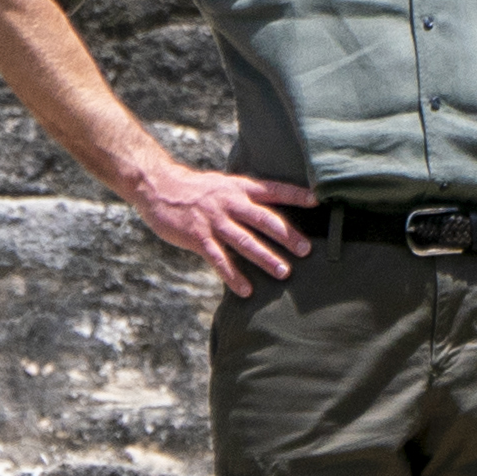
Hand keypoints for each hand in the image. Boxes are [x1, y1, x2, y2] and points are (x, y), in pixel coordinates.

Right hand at [128, 160, 316, 296]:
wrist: (159, 187)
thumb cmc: (196, 189)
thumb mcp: (225, 185)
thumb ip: (247, 198)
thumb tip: (274, 213)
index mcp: (240, 188)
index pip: (274, 190)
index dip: (296, 195)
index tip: (317, 201)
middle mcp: (231, 203)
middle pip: (264, 219)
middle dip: (287, 235)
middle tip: (306, 250)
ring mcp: (215, 221)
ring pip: (245, 241)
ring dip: (266, 257)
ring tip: (284, 272)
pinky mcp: (198, 237)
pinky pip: (219, 260)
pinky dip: (233, 276)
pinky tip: (246, 290)